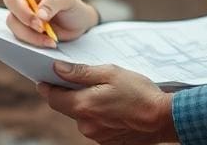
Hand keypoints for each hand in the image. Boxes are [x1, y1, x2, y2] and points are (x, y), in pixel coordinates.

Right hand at [3, 0, 98, 47]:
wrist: (80, 25)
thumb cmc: (73, 7)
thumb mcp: (67, 0)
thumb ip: (53, 2)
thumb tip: (39, 15)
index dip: (20, 9)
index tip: (37, 20)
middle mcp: (22, 4)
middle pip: (11, 16)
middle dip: (26, 26)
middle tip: (43, 30)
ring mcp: (23, 20)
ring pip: (16, 30)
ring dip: (32, 37)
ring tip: (51, 40)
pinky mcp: (26, 34)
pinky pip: (23, 41)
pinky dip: (35, 43)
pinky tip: (50, 43)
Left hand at [38, 62, 176, 144]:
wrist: (163, 118)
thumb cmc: (139, 92)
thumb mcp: (110, 73)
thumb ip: (81, 72)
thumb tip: (57, 69)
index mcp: (84, 106)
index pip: (53, 98)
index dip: (47, 86)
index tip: (44, 77)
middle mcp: (86, 125)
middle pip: (67, 107)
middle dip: (70, 93)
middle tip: (83, 78)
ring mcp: (96, 136)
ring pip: (82, 116)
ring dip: (87, 103)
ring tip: (106, 92)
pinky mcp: (106, 142)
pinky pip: (95, 125)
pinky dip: (99, 114)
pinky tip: (114, 106)